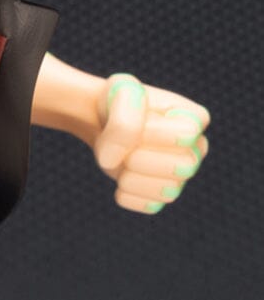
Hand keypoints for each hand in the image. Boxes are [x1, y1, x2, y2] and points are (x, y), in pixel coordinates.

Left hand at [93, 73, 209, 213]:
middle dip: (142, 158)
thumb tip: (111, 161)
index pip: (186, 134)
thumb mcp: (120, 93)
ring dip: (131, 176)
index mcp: (194, 119)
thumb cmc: (118, 102)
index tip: (135, 122)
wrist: (104, 120)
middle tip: (123, 146)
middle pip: (185, 167)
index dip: (152, 132)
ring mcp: (180, 175)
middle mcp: (195, 149)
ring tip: (117, 158)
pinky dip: (127, 193)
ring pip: (169, 192)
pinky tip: (119, 174)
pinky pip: (150, 206)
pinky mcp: (161, 194)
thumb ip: (122, 121)